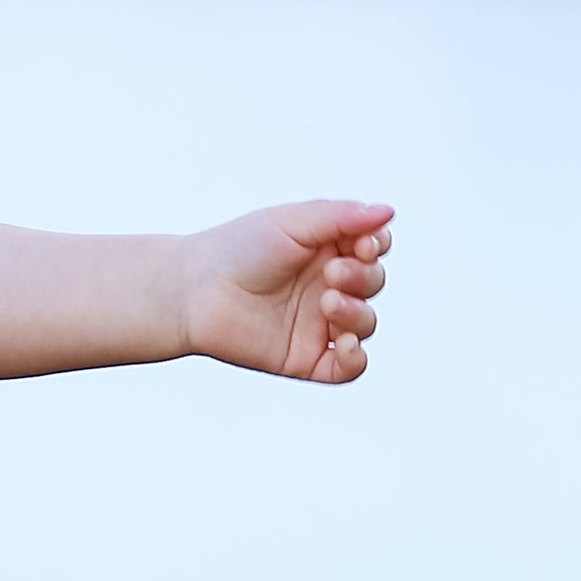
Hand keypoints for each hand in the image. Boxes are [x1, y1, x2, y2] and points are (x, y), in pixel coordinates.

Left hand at [181, 200, 393, 383]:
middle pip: (373, 283)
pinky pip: (347, 368)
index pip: (374, 248)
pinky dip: (356, 359)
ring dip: (358, 312)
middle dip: (363, 277)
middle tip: (331, 272)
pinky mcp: (304, 358)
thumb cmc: (236, 250)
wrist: (193, 290)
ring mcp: (316, 324)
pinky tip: (344, 342)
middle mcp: (325, 286)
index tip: (362, 243)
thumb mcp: (293, 222)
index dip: (376, 246)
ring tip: (327, 301)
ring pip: (365, 324)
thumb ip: (342, 217)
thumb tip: (388, 212)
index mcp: (327, 250)